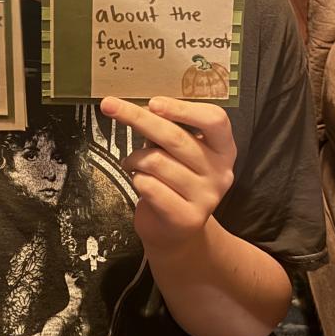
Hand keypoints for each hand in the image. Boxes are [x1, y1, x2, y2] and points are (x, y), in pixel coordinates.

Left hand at [100, 95, 235, 258]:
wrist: (176, 233)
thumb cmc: (173, 182)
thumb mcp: (178, 153)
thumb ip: (169, 131)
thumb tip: (142, 109)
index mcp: (224, 148)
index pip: (215, 119)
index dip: (182, 109)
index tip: (152, 102)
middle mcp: (221, 172)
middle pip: (176, 137)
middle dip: (138, 119)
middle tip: (110, 106)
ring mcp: (207, 197)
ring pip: (156, 162)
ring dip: (134, 158)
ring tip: (132, 163)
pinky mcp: (187, 218)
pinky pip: (149, 185)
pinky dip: (136, 179)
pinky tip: (139, 181)